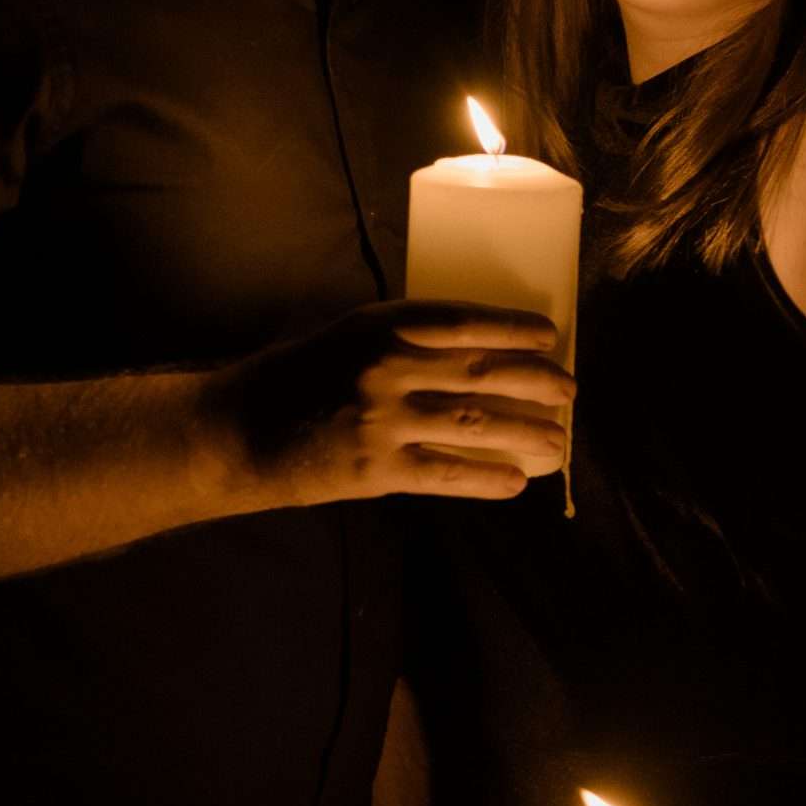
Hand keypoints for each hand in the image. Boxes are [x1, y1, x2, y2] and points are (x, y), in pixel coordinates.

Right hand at [207, 302, 572, 508]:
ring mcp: (381, 419)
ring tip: (558, 445)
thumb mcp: (346, 337)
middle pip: (483, 373)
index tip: (550, 336)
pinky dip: (485, 478)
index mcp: (380, 326)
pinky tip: (515, 482)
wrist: (235, 432)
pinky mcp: (373, 469)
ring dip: (526, 435)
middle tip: (570, 393)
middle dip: (536, 384)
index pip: (464, 322)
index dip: (514, 329)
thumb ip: (401, 339)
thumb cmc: (294, 378)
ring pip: (475, 426)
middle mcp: (386, 366)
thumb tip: (473, 349)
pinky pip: (445, 473)